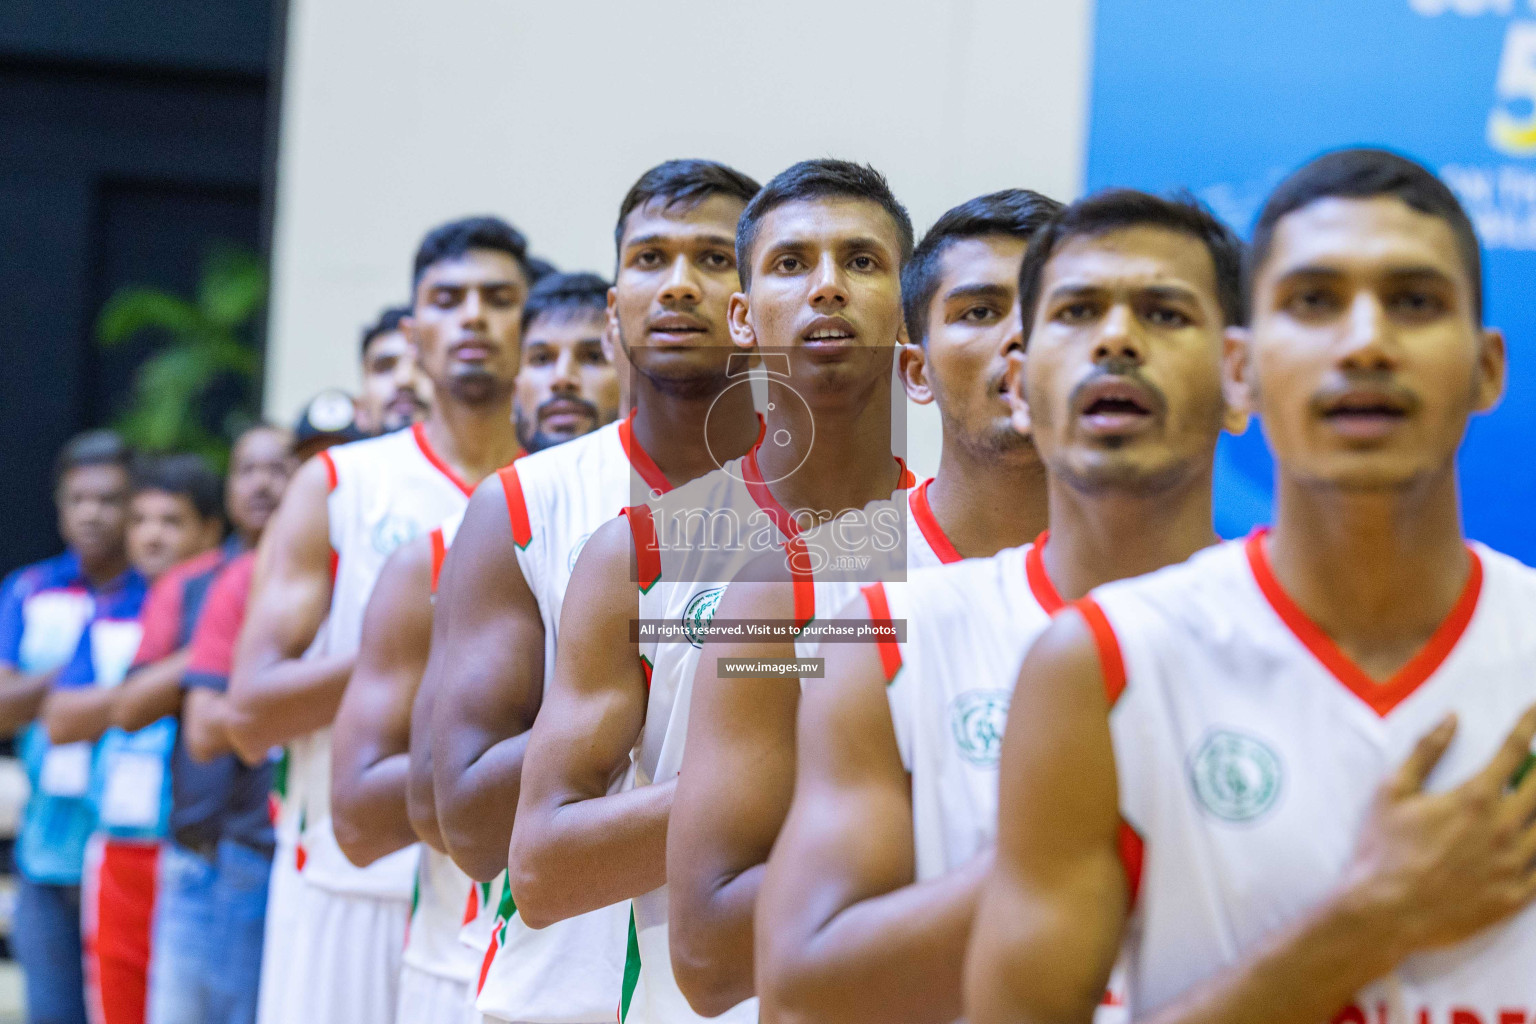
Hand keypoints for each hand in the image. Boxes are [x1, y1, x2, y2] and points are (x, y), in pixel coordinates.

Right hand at [1343, 704, 1535, 958]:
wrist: (1385, 913)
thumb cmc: (1383, 849)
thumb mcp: (1392, 792)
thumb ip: (1425, 752)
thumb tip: (1451, 719)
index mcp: (1474, 799)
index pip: (1513, 752)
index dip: (1527, 727)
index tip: (1534, 710)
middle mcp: (1503, 829)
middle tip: (1535, 762)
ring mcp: (1513, 866)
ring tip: (1533, 798)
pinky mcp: (1515, 897)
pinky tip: (1534, 842)